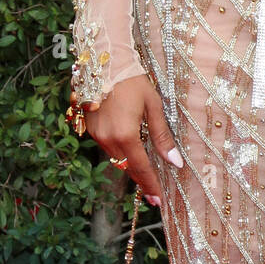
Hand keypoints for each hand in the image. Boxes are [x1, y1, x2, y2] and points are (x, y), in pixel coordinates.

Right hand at [84, 76, 182, 204]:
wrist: (105, 62)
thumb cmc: (133, 81)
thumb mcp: (153, 106)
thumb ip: (162, 136)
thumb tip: (175, 162)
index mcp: (125, 135)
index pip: (141, 168)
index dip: (151, 185)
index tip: (160, 201)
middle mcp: (107, 139)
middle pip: (127, 167)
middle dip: (142, 181)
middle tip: (155, 196)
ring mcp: (95, 135)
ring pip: (116, 159)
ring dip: (131, 167)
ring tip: (147, 176)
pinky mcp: (89, 129)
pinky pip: (108, 147)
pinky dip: (120, 153)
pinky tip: (131, 152)